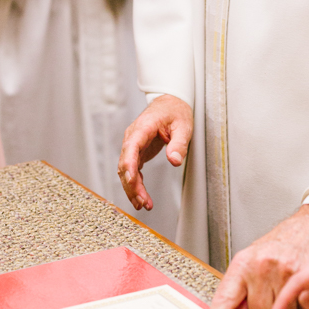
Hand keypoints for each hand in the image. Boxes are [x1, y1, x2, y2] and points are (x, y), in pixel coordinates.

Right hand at [117, 94, 192, 211]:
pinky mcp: (137, 152)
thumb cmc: (176, 111)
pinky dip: (135, 185)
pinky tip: (141, 198)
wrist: (170, 103)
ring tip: (143, 205)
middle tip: (143, 202)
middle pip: (125, 163)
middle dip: (132, 184)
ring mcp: (132, 145)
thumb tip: (174, 161)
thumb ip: (179, 143)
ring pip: (125, 170)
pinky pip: (132, 170)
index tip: (132, 179)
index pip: (131, 147)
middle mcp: (132, 137)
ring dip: (132, 188)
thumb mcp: (183, 125)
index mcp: (143, 127)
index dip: (129, 164)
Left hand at [206, 205, 308, 308]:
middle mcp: (261, 266)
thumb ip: (240, 292)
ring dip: (284, 307)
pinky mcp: (305, 275)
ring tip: (288, 285)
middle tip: (273, 288)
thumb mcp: (252, 262)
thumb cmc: (282, 245)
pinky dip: (300, 303)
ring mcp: (283, 270)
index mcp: (243, 264)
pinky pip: (298, 307)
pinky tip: (301, 287)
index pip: (225, 299)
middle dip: (265, 308)